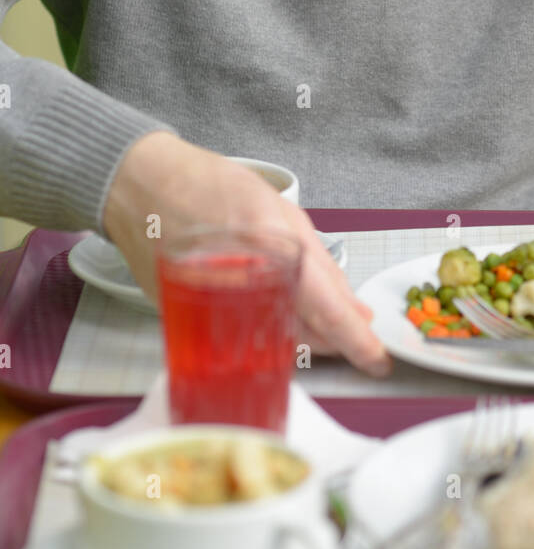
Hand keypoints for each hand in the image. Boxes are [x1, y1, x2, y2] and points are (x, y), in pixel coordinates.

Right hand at [103, 131, 390, 376]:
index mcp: (269, 245)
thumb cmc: (212, 188)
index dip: (356, 343)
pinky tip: (269, 312)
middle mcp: (238, 281)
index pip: (323, 311)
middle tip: (344, 324)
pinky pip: (237, 340)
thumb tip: (356, 313)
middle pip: (299, 336)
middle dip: (329, 337)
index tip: (379, 361)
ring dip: (298, 337)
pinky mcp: (186, 320)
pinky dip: (261, 333)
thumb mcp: (283, 212)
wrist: (140, 187)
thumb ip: (323, 267)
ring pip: (270, 344)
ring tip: (305, 310)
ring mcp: (207, 305)